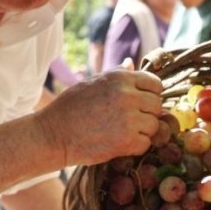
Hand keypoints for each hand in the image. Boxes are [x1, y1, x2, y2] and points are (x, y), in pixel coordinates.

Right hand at [36, 68, 162, 167]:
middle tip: (129, 121)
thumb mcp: (92, 82)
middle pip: (156, 105)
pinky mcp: (126, 141)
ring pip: (153, 126)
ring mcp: (129, 119)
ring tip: (122, 132)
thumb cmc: (70, 107)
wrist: (53, 134)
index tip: (140, 104)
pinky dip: (136, 146)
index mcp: (120, 78)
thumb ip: (116, 74)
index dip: (150, 95)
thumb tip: (131, 63)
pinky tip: (120, 143)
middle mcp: (127, 95)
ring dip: (142, 131)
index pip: (155, 84)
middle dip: (147, 114)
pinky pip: (145, 144)